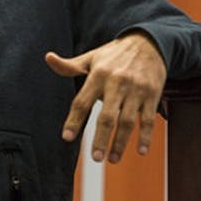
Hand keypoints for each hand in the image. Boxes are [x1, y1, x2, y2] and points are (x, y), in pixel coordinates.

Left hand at [45, 32, 165, 162]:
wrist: (149, 41)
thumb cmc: (115, 54)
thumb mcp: (92, 57)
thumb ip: (70, 65)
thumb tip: (48, 58)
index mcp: (99, 74)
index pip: (83, 101)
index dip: (74, 120)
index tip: (67, 137)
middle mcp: (117, 83)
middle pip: (107, 116)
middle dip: (101, 138)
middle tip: (95, 158)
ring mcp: (136, 90)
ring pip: (128, 121)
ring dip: (120, 142)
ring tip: (112, 159)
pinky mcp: (152, 94)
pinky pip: (148, 119)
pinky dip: (145, 136)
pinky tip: (140, 151)